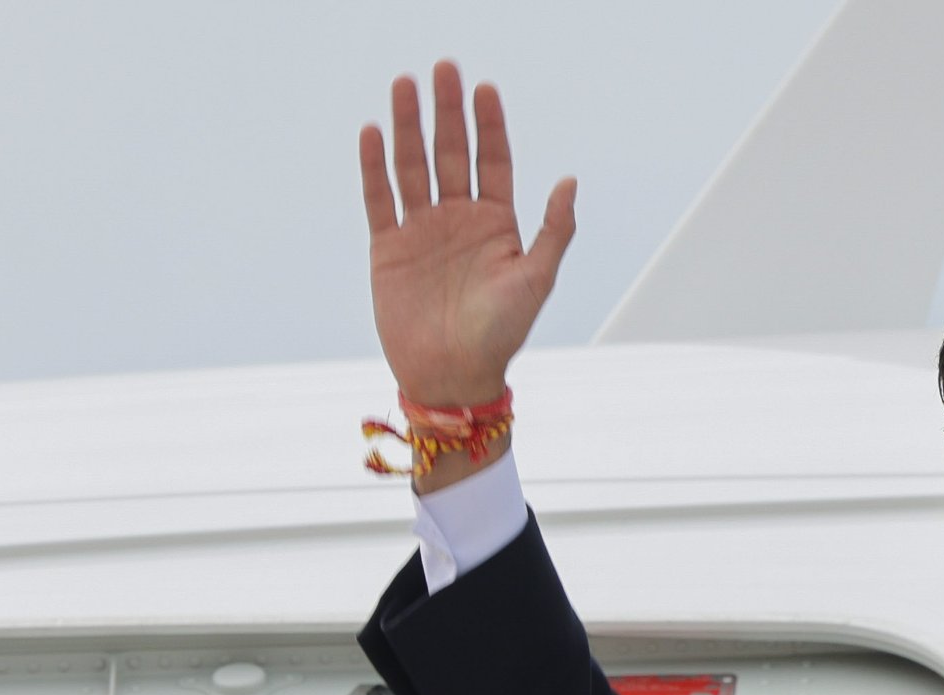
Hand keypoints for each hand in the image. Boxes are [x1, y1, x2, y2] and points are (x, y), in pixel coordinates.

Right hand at [358, 61, 575, 416]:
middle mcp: (458, 219)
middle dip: (447, 111)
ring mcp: (422, 231)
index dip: (489, 124)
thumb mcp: (536, 280)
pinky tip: (372, 133)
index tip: (485, 88)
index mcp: (496, 223)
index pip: (493, 160)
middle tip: (443, 69)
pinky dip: (374, 167)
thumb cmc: (501, 334)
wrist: (452, 377)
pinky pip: (380, 199)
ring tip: (404, 86)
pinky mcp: (388, 249)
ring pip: (413, 166)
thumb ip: (553, 230)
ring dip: (408, 127)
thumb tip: (570, 180)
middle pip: (452, 152)